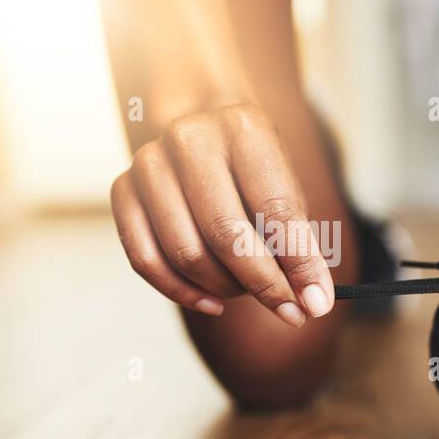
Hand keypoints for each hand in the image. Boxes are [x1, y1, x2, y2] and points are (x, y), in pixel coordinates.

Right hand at [110, 103, 334, 325]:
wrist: (202, 134)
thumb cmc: (252, 172)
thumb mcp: (286, 191)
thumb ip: (299, 242)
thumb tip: (313, 302)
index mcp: (243, 127)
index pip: (275, 208)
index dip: (298, 263)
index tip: (315, 305)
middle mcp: (190, 137)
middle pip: (225, 233)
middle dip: (262, 284)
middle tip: (287, 311)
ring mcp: (149, 162)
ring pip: (186, 253)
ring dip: (223, 288)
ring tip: (247, 291)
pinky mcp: (123, 189)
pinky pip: (145, 260)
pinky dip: (182, 292)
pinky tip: (212, 302)